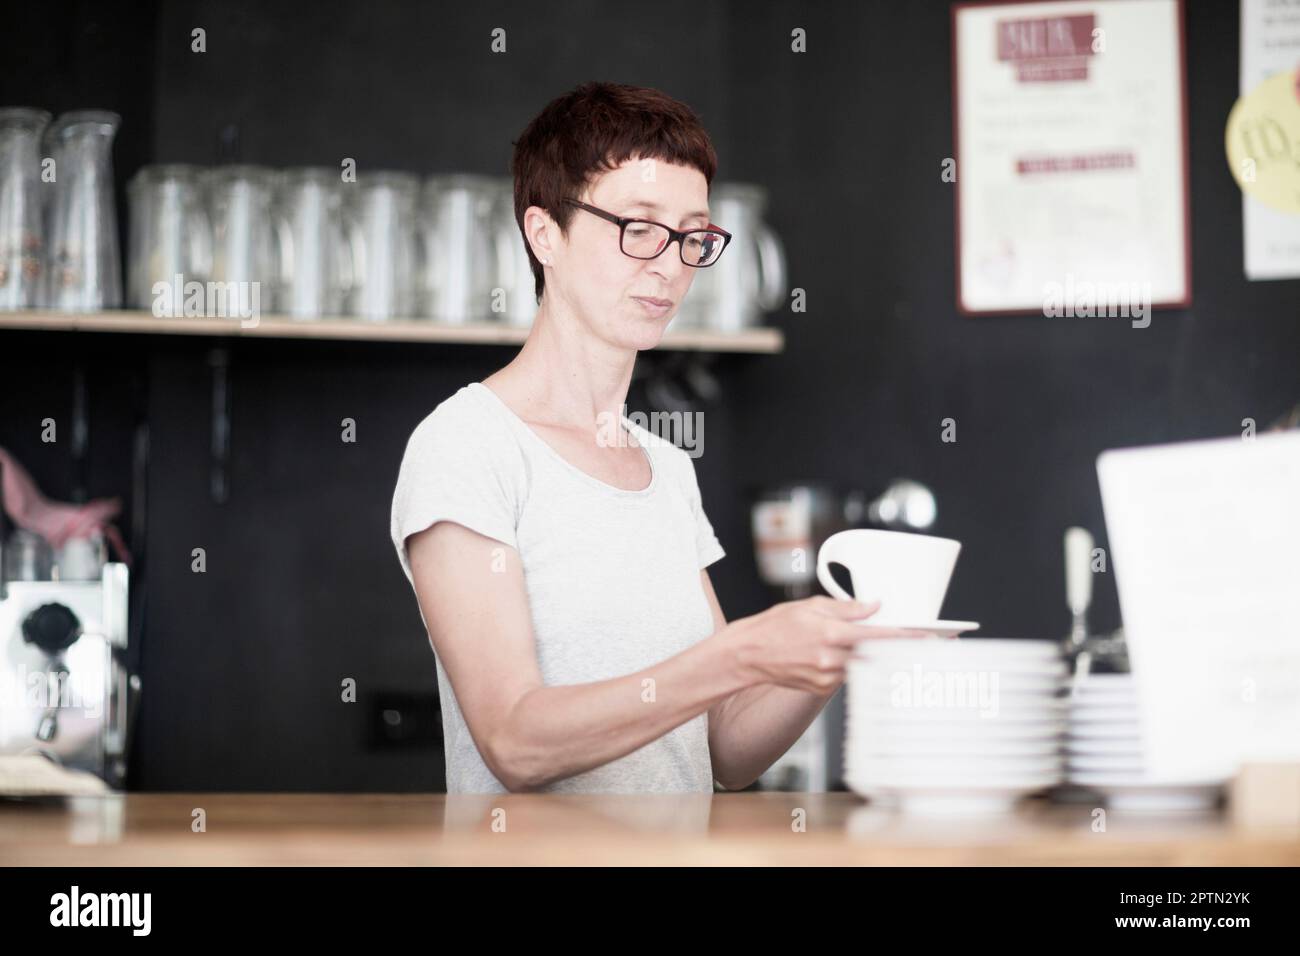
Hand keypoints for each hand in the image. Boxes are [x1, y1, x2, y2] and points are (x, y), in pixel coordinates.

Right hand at [722, 595, 921, 694]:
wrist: (747, 655)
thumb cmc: (774, 627)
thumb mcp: (811, 607)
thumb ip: (846, 608)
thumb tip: (873, 606)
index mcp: (831, 635)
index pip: (879, 636)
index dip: (907, 638)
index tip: (928, 637)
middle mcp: (831, 660)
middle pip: (877, 656)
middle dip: (898, 651)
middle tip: (919, 645)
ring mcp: (827, 678)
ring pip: (863, 667)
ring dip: (875, 658)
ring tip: (879, 649)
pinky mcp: (821, 689)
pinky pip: (847, 676)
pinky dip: (854, 665)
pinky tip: (850, 657)